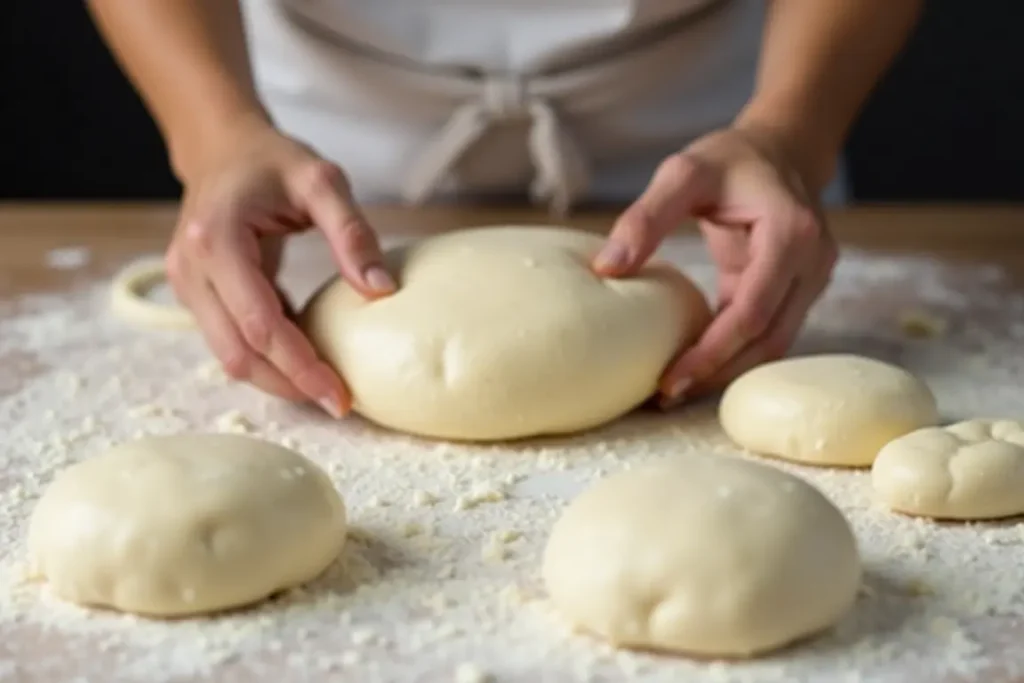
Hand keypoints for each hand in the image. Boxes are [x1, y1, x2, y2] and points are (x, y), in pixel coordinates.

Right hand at [166, 121, 395, 416]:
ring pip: (229, 355)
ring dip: (276, 377)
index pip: (260, 324)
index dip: (301, 367)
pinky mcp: (195, 295)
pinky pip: (230, 340)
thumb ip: (352, 233)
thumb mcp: (322, 182)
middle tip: (339, 402)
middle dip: (289, 385)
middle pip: (238, 353)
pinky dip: (266, 355)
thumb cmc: (272, 161)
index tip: (341, 396)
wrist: (221, 148)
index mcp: (217, 240)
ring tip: (326, 385)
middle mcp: (191, 269)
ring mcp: (186, 285)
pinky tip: (305, 355)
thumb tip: (381, 291)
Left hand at [591, 125, 837, 405]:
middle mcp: (811, 263)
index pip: (752, 311)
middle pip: (768, 339)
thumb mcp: (683, 172)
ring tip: (675, 388)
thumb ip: (645, 217)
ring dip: (727, 370)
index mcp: (790, 234)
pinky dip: (734, 352)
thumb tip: (606, 268)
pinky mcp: (798, 291)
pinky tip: (696, 364)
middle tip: (666, 396)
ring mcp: (811, 280)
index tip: (670, 378)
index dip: (712, 352)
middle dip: (718, 372)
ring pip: (774, 344)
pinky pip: (769, 332)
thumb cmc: (730, 159)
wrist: (780, 149)